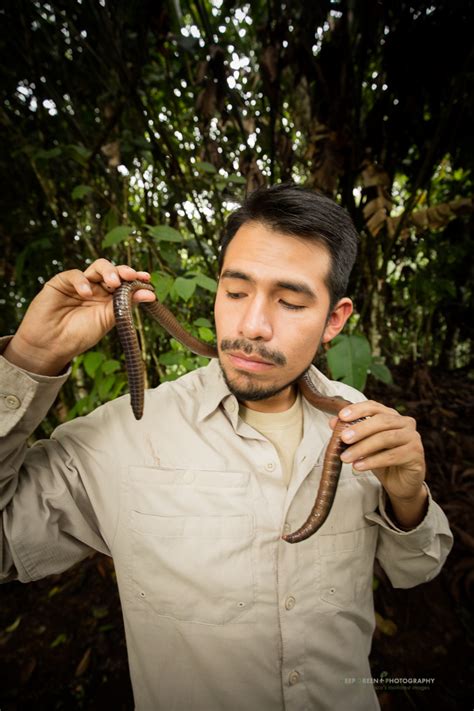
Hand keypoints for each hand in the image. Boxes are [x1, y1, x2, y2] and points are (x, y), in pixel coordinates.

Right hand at [4, 259, 154, 375]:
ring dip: (108, 271)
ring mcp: (79, 284)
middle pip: (113, 271)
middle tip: (132, 276)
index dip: (135, 278)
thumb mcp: (106, 321)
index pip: (125, 283)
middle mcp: (96, 288)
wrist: (52, 346)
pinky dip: (82, 281)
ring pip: (97, 267)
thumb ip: (125, 306)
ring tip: (114, 283)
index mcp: (109, 298)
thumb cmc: (79, 336)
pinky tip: (86, 293)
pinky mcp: (60, 283)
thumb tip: (150, 294)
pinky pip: (74, 275)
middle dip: (124, 271)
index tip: (147, 279)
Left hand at [329, 401, 426, 524]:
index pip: (374, 406)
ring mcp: (413, 437)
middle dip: (360, 429)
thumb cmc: (382, 460)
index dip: (357, 410)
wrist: (401, 483)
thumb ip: (351, 433)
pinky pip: (392, 456)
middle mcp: (405, 423)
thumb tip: (333, 422)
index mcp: (391, 416)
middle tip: (343, 438)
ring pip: (386, 438)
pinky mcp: (416, 454)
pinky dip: (373, 461)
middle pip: (381, 421)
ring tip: (346, 457)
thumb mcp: (363, 445)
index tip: (341, 417)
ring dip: (363, 448)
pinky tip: (358, 466)